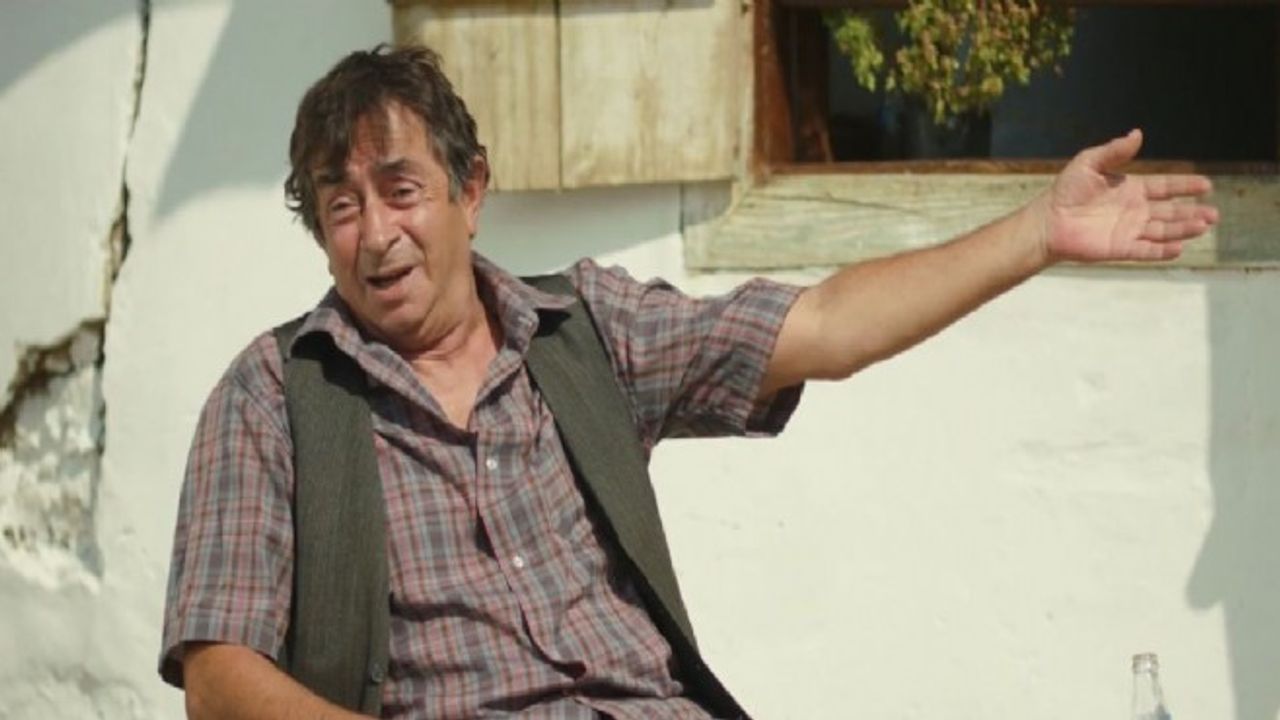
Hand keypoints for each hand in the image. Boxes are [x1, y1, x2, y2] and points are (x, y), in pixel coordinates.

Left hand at [1039, 129, 1218, 263]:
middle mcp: (1136, 211)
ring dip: (1183, 229)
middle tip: (1213, 214)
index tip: (1206, 185)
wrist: (1047, 220)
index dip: (1186, 186)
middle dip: (1192, 212)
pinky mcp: (1120, 248)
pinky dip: (1162, 250)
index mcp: (1132, 189)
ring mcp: (1130, 230)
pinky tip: (1179, 248)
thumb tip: (1137, 133)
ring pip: (1163, 231)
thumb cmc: (1066, 191)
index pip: (1166, 187)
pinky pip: (1146, 250)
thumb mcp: (1089, 163)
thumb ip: (1114, 151)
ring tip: (1203, 226)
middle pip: (1171, 212)